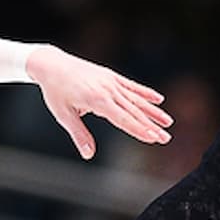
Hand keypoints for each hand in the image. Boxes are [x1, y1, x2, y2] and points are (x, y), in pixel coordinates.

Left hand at [25, 45, 172, 159]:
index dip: (138, 129)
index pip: (122, 118)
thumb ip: (79, 134)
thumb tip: (88, 154)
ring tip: (168, 122)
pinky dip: (145, 93)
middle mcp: (108, 90)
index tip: (153, 138)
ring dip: (153, 111)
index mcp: (96, 100)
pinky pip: (131, 86)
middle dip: (151, 126)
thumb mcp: (63, 115)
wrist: (52, 64)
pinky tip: (159, 99)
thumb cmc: (55, 90)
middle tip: (166, 138)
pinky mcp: (110, 76)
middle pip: (133, 111)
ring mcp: (111, 81)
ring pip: (136, 99)